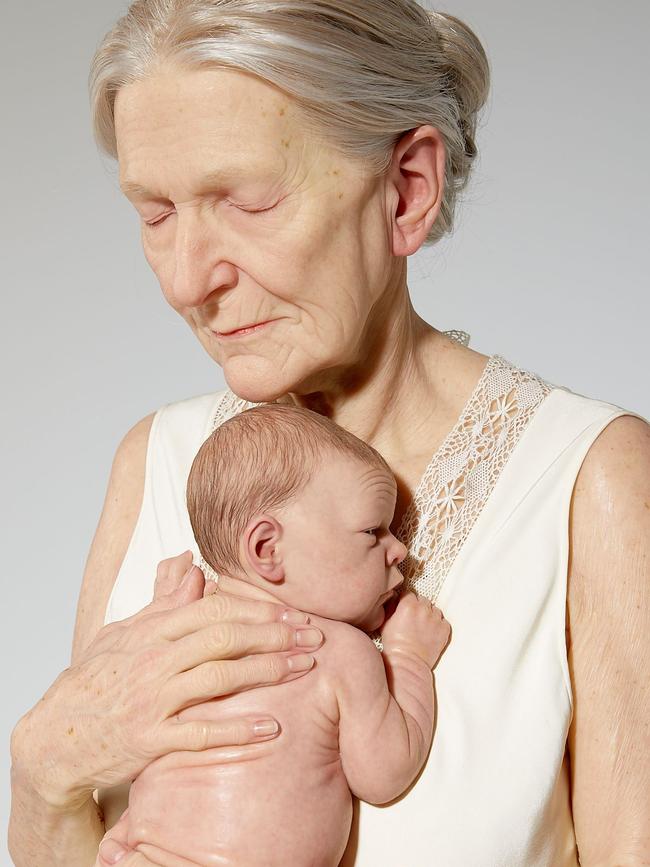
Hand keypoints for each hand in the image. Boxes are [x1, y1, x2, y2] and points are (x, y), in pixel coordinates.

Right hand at [13, 551, 323, 809]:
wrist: (56, 736)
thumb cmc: (97, 679)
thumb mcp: (125, 632)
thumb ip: (163, 601)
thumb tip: (189, 563)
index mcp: (152, 631)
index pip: (213, 608)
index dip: (257, 608)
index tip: (294, 610)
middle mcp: (154, 661)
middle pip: (224, 638)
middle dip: (275, 634)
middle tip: (315, 635)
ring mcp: (152, 700)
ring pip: (219, 678)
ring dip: (268, 671)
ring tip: (306, 668)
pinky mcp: (150, 740)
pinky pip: (200, 734)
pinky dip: (238, 729)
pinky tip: (272, 726)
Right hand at [380, 591, 450, 668]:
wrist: (408, 663)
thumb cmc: (394, 645)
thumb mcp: (385, 622)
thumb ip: (391, 607)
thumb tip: (394, 599)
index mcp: (408, 605)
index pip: (409, 594)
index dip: (405, 601)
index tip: (404, 608)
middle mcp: (423, 609)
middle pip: (423, 600)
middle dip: (418, 607)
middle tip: (413, 619)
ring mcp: (435, 619)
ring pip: (434, 610)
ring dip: (429, 615)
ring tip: (423, 627)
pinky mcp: (444, 629)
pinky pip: (443, 621)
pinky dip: (438, 625)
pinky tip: (430, 633)